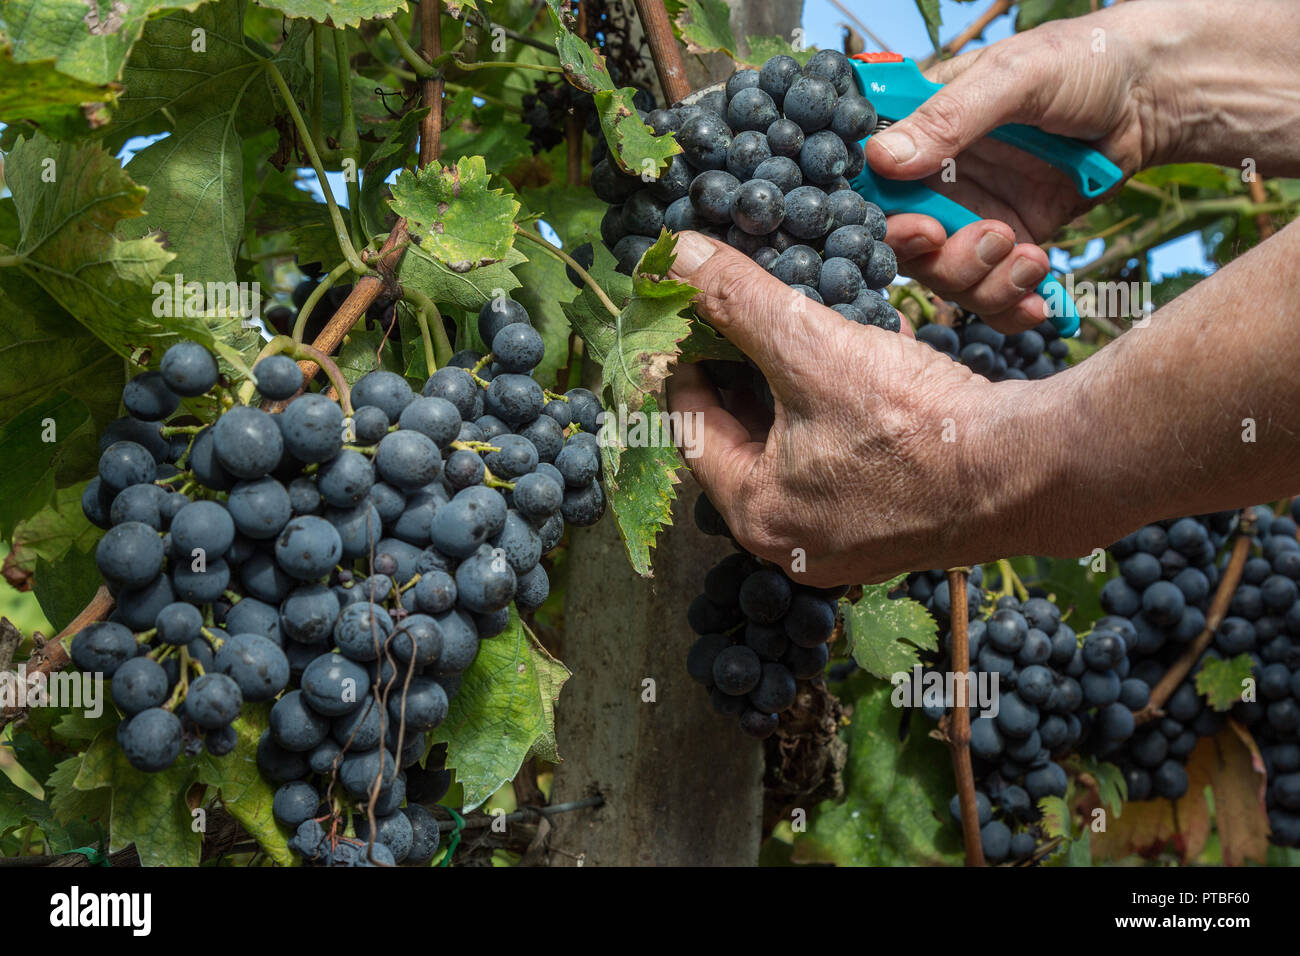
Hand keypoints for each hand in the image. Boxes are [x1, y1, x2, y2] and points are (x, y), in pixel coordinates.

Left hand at [665, 232, 1068, 585]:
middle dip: (745, 367)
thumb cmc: (918, 423)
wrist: (1033, 467)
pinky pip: (841, 453)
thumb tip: (675, 256)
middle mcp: (792, 540)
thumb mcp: (812, 348)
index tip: (694, 310)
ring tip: (799, 321)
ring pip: (794, 440)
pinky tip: (857, 354)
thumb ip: (738, 301)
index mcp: (756, 514)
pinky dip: (840, 404)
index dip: (687, 357)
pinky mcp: (890, 521)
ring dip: (795, 380)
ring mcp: (844, 536)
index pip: (690, 424)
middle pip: (741, 435)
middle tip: (744, 310)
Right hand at [868, 2, 1176, 331]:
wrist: (1156, 94)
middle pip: (908, 247)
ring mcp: (973, 215)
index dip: (887, 221)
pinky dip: (1012, 307)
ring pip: (948, 278)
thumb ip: (951, 118)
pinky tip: (1039, 300)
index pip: (875, 186)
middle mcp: (937, 179)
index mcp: (921, 129)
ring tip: (1031, 258)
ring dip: (986, 283)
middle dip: (945, 260)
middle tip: (992, 239)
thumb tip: (883, 159)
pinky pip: (993, 292)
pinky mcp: (1011, 243)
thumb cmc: (1085, 61)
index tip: (925, 231)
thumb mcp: (1016, 77)